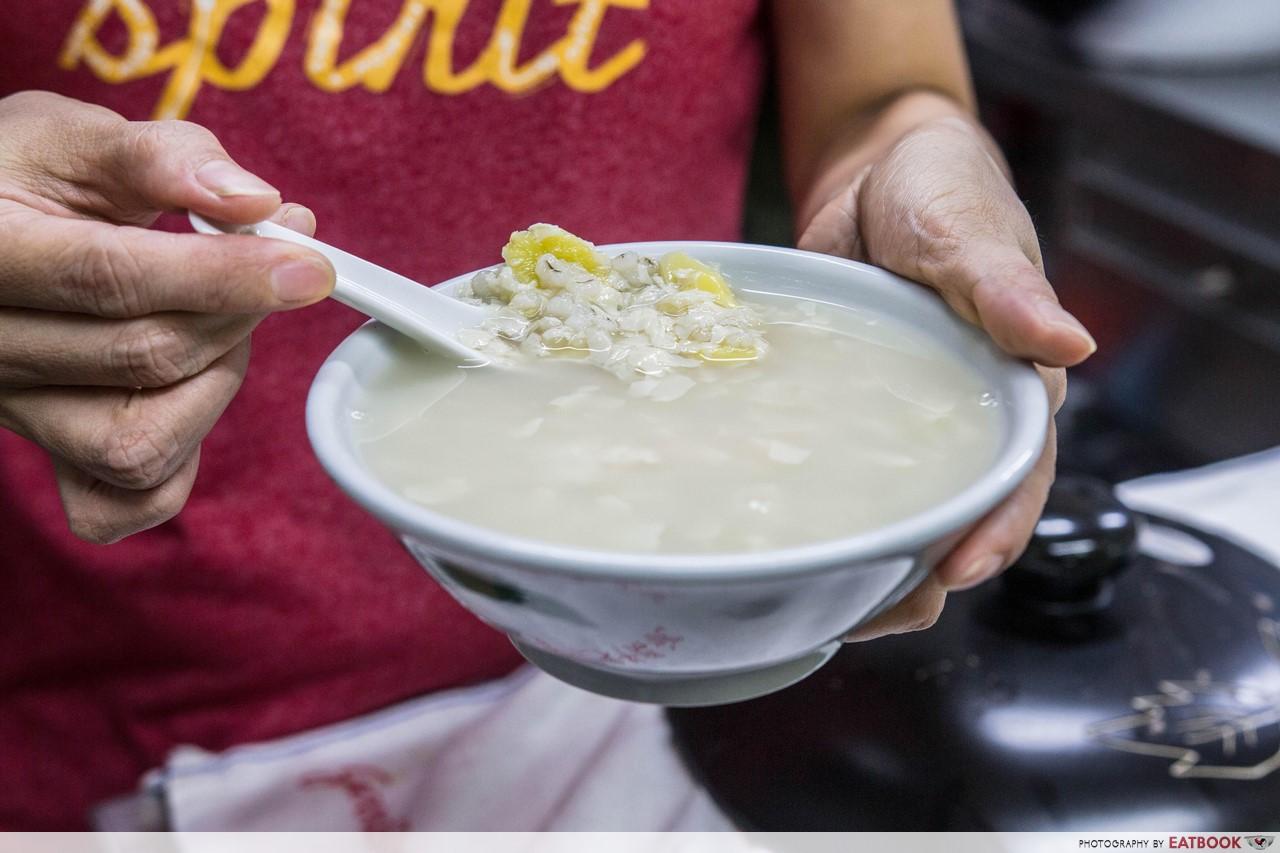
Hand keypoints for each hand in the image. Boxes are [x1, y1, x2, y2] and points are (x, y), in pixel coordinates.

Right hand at [0, 91, 333, 543]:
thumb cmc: (31, 176)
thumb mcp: (79, 138)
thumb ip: (165, 159)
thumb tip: (255, 203)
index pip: (112, 278)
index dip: (224, 275)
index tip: (308, 264)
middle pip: (145, 357)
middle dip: (237, 311)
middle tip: (272, 267)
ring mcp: (12, 413)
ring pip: (140, 444)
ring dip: (213, 382)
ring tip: (213, 320)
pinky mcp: (46, 456)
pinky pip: (122, 504)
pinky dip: (180, 465)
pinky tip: (189, 393)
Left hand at [797, 114, 1094, 640]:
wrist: (873, 170)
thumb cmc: (940, 192)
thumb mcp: (967, 232)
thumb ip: (1005, 287)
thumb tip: (1069, 343)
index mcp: (1009, 385)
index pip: (1013, 475)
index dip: (993, 529)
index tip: (957, 572)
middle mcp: (958, 416)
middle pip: (952, 513)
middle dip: (921, 572)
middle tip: (868, 610)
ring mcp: (895, 421)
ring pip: (891, 506)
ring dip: (866, 558)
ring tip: (821, 604)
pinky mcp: (843, 412)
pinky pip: (832, 470)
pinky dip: (816, 509)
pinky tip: (779, 543)